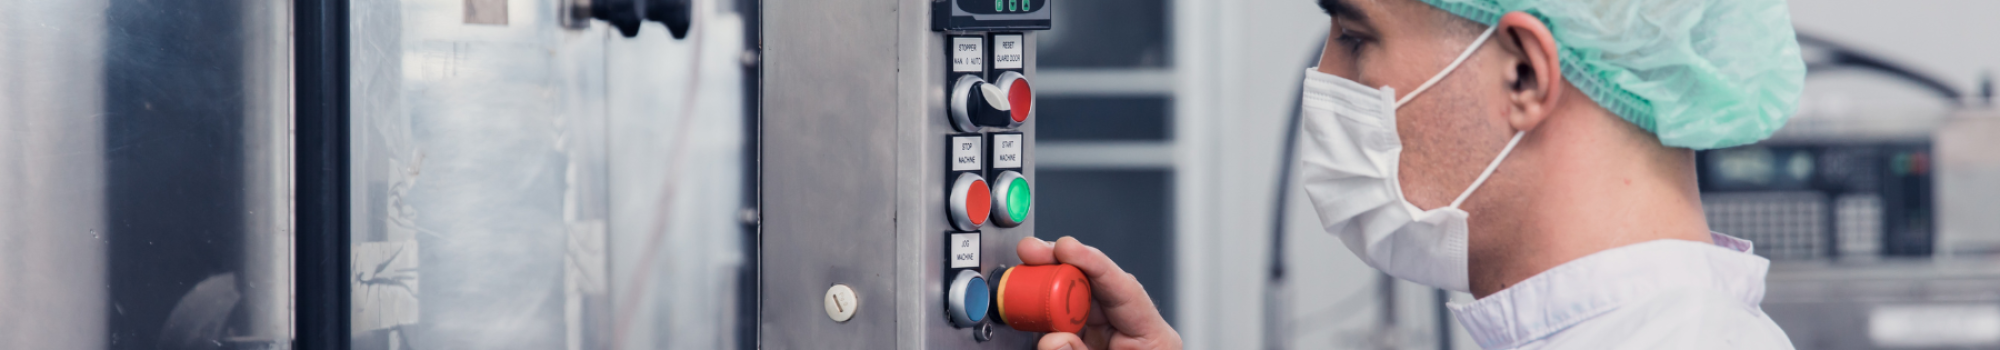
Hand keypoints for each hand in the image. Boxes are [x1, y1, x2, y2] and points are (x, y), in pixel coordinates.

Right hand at [1016, 236, 1181, 349]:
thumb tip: (1053, 338)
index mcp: (1154, 340)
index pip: (1125, 288)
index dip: (1093, 263)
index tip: (1066, 248)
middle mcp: (1133, 332)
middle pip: (1097, 288)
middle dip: (1062, 268)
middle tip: (1032, 254)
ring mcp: (1109, 339)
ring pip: (1077, 303)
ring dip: (1049, 290)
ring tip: (1024, 279)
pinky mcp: (1088, 346)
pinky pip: (1065, 324)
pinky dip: (1046, 316)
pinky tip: (1030, 305)